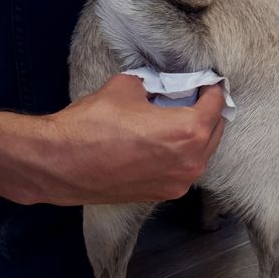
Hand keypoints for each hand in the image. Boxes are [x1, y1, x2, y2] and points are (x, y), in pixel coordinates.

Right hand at [37, 74, 225, 204]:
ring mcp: (179, 182)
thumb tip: (159, 88)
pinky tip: (166, 142)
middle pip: (215, 131)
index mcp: (188, 131)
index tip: (208, 83)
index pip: (216, 105)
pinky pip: (184, 169)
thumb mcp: (127, 88)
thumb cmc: (92, 125)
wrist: (62, 164)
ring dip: (197, 136)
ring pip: (202, 153)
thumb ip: (154, 86)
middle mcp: (191, 162)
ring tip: (181, 119)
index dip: (212, 90)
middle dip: (208, 113)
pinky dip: (183, 154)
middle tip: (197, 98)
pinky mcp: (164, 194)